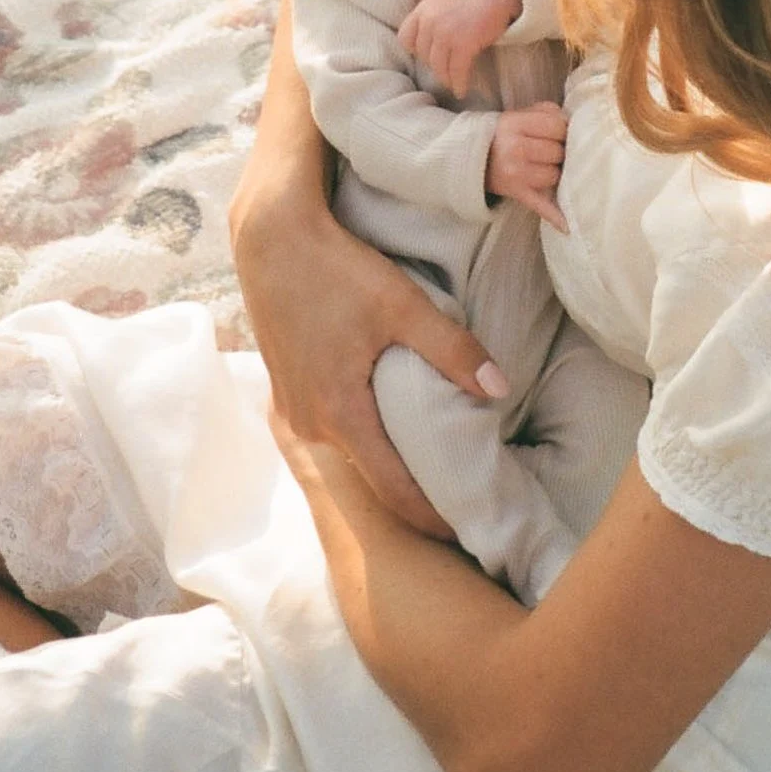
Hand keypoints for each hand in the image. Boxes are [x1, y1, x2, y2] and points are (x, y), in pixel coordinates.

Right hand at [231, 0, 507, 538]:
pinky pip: (334, 430)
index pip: (396, 492)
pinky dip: (365, 439)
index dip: (435, 518)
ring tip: (434, 472)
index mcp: (341, 415)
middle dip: (416, 498)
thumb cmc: (336, 267)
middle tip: (463, 507)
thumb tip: (500, 389)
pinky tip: (390, 430)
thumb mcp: (400, 304)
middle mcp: (312, 425)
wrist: (270, 237)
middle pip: (373, 479)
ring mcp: (294, 410)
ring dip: (389, 466)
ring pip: (352, 454)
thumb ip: (451, 349)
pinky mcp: (288, 390)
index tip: (470, 534)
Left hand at [398, 0, 520, 97]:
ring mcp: (446, 33)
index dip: (415, 50)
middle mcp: (430, 20)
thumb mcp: (441, 3)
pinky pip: (457, 71)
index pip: (405, 38)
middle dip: (434, 65)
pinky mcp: (464, 44)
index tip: (425, 56)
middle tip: (445, 69)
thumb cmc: (471, 0)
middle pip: (423, 55)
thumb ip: (429, 20)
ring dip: (446, 78)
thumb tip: (424, 47)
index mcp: (423, 9)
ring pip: (438, 67)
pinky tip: (461, 90)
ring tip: (452, 83)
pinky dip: (459, 84)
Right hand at [487, 102, 567, 229]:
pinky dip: (555, 216)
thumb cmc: (504, 135)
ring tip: (544, 166)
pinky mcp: (518, 193)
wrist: (474, 159)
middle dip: (559, 151)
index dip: (563, 130)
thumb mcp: (518, 114)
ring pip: (555, 175)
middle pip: (558, 152)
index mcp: (514, 124)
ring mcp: (516, 174)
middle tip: (550, 151)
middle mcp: (514, 148)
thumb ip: (547, 112)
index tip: (558, 134)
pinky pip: (541, 205)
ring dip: (555, 172)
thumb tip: (574, 123)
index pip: (557, 126)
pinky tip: (568, 226)